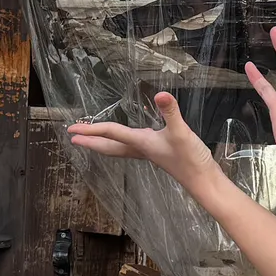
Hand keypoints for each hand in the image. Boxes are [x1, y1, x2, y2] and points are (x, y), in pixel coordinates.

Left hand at [67, 92, 218, 189]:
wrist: (203, 181)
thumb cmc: (190, 159)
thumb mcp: (182, 132)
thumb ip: (171, 112)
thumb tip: (161, 94)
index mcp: (141, 143)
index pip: (111, 133)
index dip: (91, 129)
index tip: (72, 129)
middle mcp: (141, 149)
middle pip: (109, 146)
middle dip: (91, 142)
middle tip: (73, 138)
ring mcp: (149, 152)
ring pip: (118, 148)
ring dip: (103, 144)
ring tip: (92, 140)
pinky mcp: (159, 153)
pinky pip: (131, 147)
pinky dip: (121, 143)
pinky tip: (129, 139)